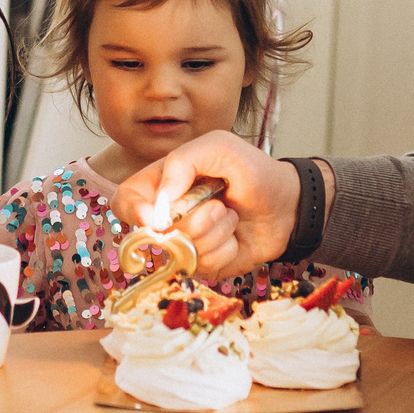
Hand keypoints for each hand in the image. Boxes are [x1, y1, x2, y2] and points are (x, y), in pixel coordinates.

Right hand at [114, 132, 299, 279]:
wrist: (288, 204)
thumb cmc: (253, 171)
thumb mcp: (219, 147)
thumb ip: (183, 161)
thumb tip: (161, 201)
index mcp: (162, 184)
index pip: (125, 201)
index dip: (133, 211)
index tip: (159, 217)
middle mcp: (168, 216)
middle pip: (153, 232)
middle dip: (192, 219)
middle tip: (217, 204)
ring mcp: (184, 243)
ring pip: (181, 250)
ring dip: (215, 231)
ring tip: (230, 215)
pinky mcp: (203, 265)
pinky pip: (203, 265)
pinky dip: (225, 247)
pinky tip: (235, 235)